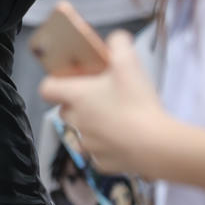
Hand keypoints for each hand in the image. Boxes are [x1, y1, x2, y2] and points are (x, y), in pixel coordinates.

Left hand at [40, 30, 167, 175]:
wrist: (157, 145)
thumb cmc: (137, 102)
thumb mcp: (129, 62)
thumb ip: (119, 43)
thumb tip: (116, 40)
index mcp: (76, 97)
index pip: (47, 88)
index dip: (55, 83)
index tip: (71, 80)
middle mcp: (76, 121)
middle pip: (65, 111)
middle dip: (78, 104)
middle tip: (101, 97)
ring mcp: (88, 145)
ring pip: (82, 133)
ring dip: (93, 126)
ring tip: (117, 119)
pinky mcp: (102, 164)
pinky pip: (99, 154)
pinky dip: (109, 148)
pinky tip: (126, 141)